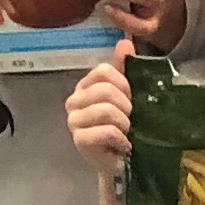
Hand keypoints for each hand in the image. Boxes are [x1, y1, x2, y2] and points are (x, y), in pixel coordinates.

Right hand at [64, 55, 134, 175]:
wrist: (121, 162)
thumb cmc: (124, 128)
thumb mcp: (127, 96)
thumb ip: (124, 69)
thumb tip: (124, 42)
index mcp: (85, 87)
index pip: (103, 71)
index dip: (124, 84)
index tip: (131, 99)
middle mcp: (74, 101)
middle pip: (107, 91)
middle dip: (127, 107)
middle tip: (131, 121)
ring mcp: (74, 121)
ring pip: (107, 110)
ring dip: (126, 124)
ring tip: (127, 133)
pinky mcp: (79, 140)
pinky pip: (106, 131)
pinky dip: (122, 139)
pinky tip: (124, 145)